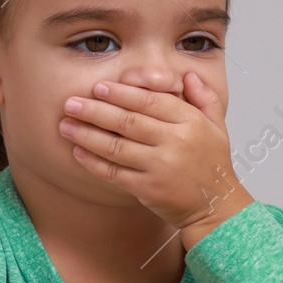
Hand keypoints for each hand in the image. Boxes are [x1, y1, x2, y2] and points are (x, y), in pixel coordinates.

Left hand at [59, 70, 254, 247]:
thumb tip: (188, 75)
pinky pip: (114, 173)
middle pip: (128, 122)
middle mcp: (175, 143)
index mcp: (190, 122)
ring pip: (116, 147)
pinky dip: (93, 162)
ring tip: (65, 125)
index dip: (122, 93)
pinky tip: (77, 151)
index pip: (151, 101)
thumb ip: (204, 98)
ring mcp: (160, 167)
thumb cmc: (213, 166)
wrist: (216, 207)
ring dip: (87, 134)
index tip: (99, 87)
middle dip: (95, 110)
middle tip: (71, 103)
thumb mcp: (217, 127)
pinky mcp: (147, 189)